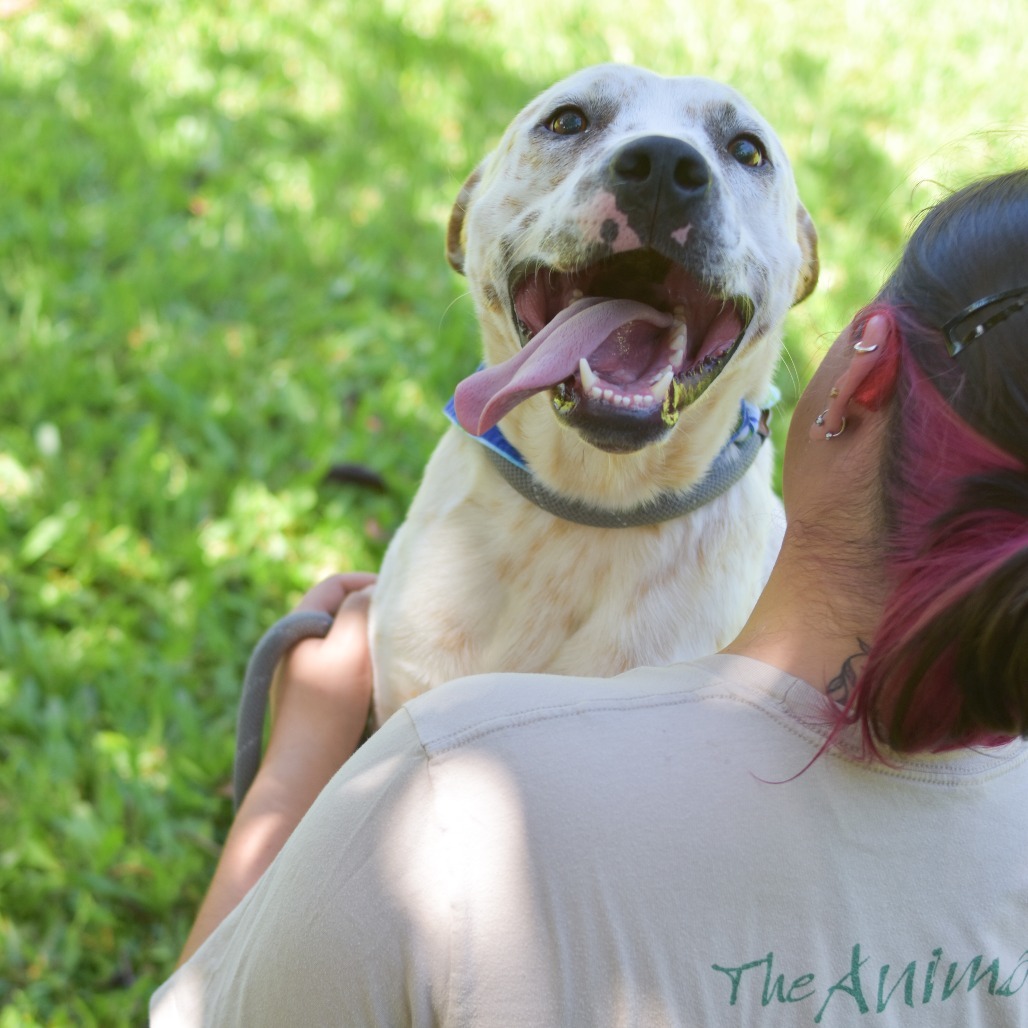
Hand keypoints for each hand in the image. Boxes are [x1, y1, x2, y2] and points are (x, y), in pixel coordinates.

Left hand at [176, 572, 377, 965]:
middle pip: (342, 615)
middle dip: (375, 615)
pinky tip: (389, 686)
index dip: (368, 582)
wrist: (306, 777)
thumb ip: (364, 608)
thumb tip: (377, 592)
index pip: (335, 585)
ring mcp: (307, 680)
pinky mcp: (319, 708)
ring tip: (401, 655)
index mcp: (297, 627)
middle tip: (406, 624)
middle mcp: (297, 650)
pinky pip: (350, 675)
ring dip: (375, 646)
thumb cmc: (327, 708)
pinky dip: (370, 673)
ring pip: (348, 646)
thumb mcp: (350, 646)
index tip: (400, 595)